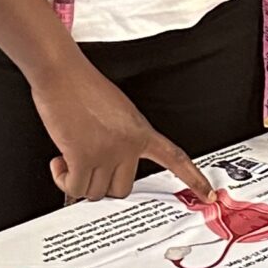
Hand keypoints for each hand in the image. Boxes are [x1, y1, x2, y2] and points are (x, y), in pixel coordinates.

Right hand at [29, 56, 209, 204]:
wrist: (63, 73)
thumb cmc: (83, 87)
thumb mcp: (118, 111)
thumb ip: (124, 137)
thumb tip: (112, 163)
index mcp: (141, 131)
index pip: (175, 158)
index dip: (193, 178)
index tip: (207, 193)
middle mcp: (128, 144)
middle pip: (122, 189)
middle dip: (101, 183)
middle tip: (86, 168)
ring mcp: (107, 152)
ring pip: (96, 191)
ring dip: (78, 180)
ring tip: (70, 158)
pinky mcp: (83, 157)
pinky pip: (75, 187)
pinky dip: (64, 180)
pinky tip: (60, 163)